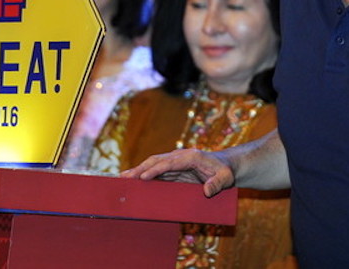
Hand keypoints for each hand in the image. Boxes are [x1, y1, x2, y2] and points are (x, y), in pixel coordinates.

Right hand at [120, 148, 234, 197]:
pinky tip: (134, 180)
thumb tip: (206, 191)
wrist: (225, 165)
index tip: (143, 177)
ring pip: (153, 164)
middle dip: (140, 168)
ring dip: (138, 171)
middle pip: (156, 161)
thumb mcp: (226, 178)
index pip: (169, 163)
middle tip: (125, 177)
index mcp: (190, 156)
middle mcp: (179, 156)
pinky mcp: (173, 169)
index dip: (156, 170)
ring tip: (123, 178)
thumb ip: (217, 184)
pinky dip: (144, 174)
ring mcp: (175, 162)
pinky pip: (156, 171)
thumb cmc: (225, 171)